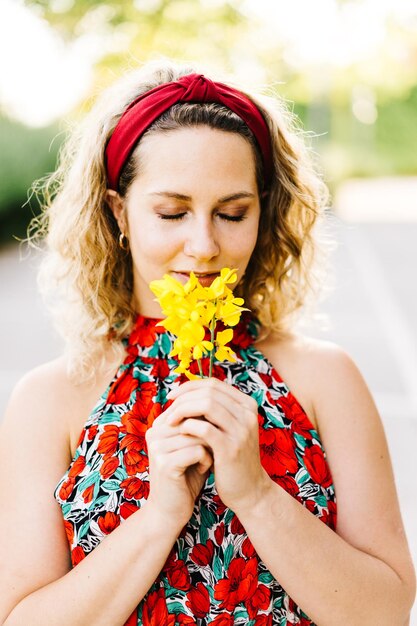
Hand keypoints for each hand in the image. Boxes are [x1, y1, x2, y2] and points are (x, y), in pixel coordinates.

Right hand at [145, 406, 213, 525]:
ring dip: (210, 448)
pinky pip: (197, 450)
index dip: (207, 422)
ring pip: (198, 434)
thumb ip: (200, 425)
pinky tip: (202, 470)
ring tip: (205, 461)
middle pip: (194, 419)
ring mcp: (157, 447)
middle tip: (211, 451)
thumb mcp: (192, 445)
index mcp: (159, 424)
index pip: (190, 407)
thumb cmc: (187, 476)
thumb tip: (219, 402)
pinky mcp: (165, 463)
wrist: (171, 511)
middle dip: (209, 435)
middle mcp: (154, 432)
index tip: (210, 440)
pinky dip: (206, 460)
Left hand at [164, 378, 270, 511]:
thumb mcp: (228, 429)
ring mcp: (241, 430)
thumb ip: (215, 411)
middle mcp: (247, 414)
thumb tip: (185, 393)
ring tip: (169, 421)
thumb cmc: (231, 458)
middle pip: (209, 391)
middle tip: (168, 409)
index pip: (214, 384)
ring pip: (206, 404)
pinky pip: (204, 428)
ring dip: (183, 410)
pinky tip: (179, 433)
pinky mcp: (230, 448)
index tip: (172, 396)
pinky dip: (188, 426)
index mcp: (247, 405)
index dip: (189, 386)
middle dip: (183, 398)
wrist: (249, 491)